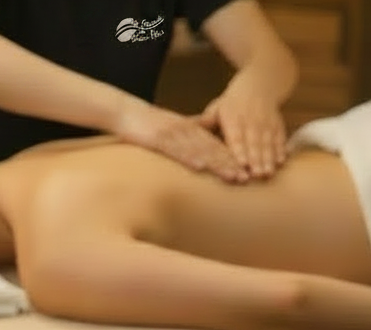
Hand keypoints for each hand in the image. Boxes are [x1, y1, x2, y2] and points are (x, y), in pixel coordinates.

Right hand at [114, 102, 248, 182]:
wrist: (124, 111)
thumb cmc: (146, 124)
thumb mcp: (171, 130)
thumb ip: (187, 138)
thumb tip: (200, 155)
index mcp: (190, 129)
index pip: (215, 145)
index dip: (232, 158)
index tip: (246, 171)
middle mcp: (186, 131)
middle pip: (212, 149)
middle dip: (230, 164)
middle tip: (246, 178)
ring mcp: (173, 134)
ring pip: (200, 150)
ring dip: (217, 164)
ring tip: (232, 176)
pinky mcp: (158, 138)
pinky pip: (176, 149)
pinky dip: (189, 157)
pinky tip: (200, 167)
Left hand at [199, 81, 287, 178]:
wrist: (259, 85)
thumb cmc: (232, 103)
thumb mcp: (217, 107)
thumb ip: (207, 121)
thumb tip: (190, 127)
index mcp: (233, 117)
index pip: (236, 136)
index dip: (239, 151)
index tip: (241, 164)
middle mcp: (251, 120)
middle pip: (254, 143)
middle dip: (256, 160)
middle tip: (256, 175)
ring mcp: (266, 123)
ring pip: (268, 143)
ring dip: (268, 159)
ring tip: (267, 173)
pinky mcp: (277, 125)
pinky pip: (279, 138)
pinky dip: (281, 150)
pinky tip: (281, 162)